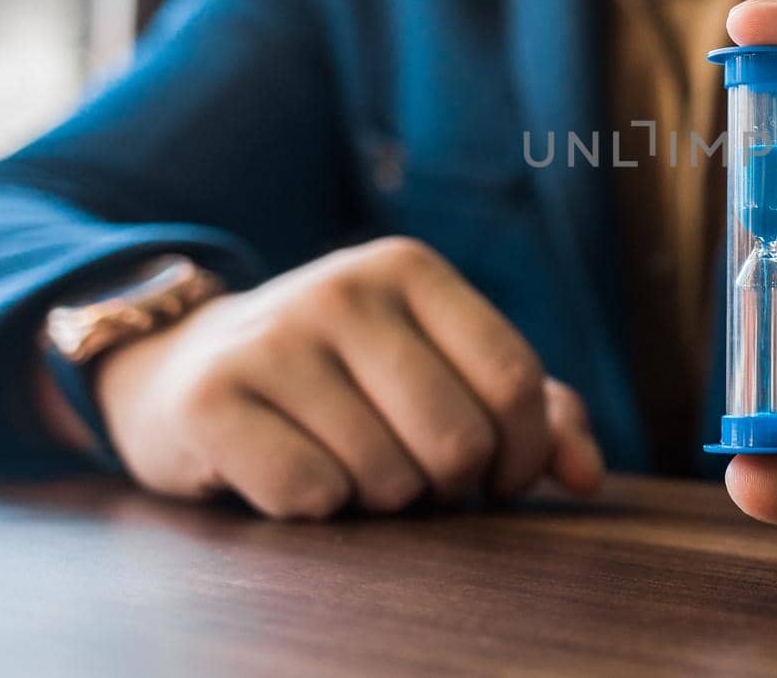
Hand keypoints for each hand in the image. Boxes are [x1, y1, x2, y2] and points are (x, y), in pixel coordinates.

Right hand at [94, 237, 602, 518]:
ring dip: (381, 499)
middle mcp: (342, 287)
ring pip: (385, 477)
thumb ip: (535, 414)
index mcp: (410, 269)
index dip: (525, 452)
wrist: (188, 367)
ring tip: (352, 465)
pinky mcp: (210, 399)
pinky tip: (293, 470)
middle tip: (421, 478)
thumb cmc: (347, 379)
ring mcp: (271, 338)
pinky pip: (311, 496)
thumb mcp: (441, 368)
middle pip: (457, 438)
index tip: (501, 477)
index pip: (514, 379)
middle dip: (451, 484)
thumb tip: (588, 477)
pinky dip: (316, 508)